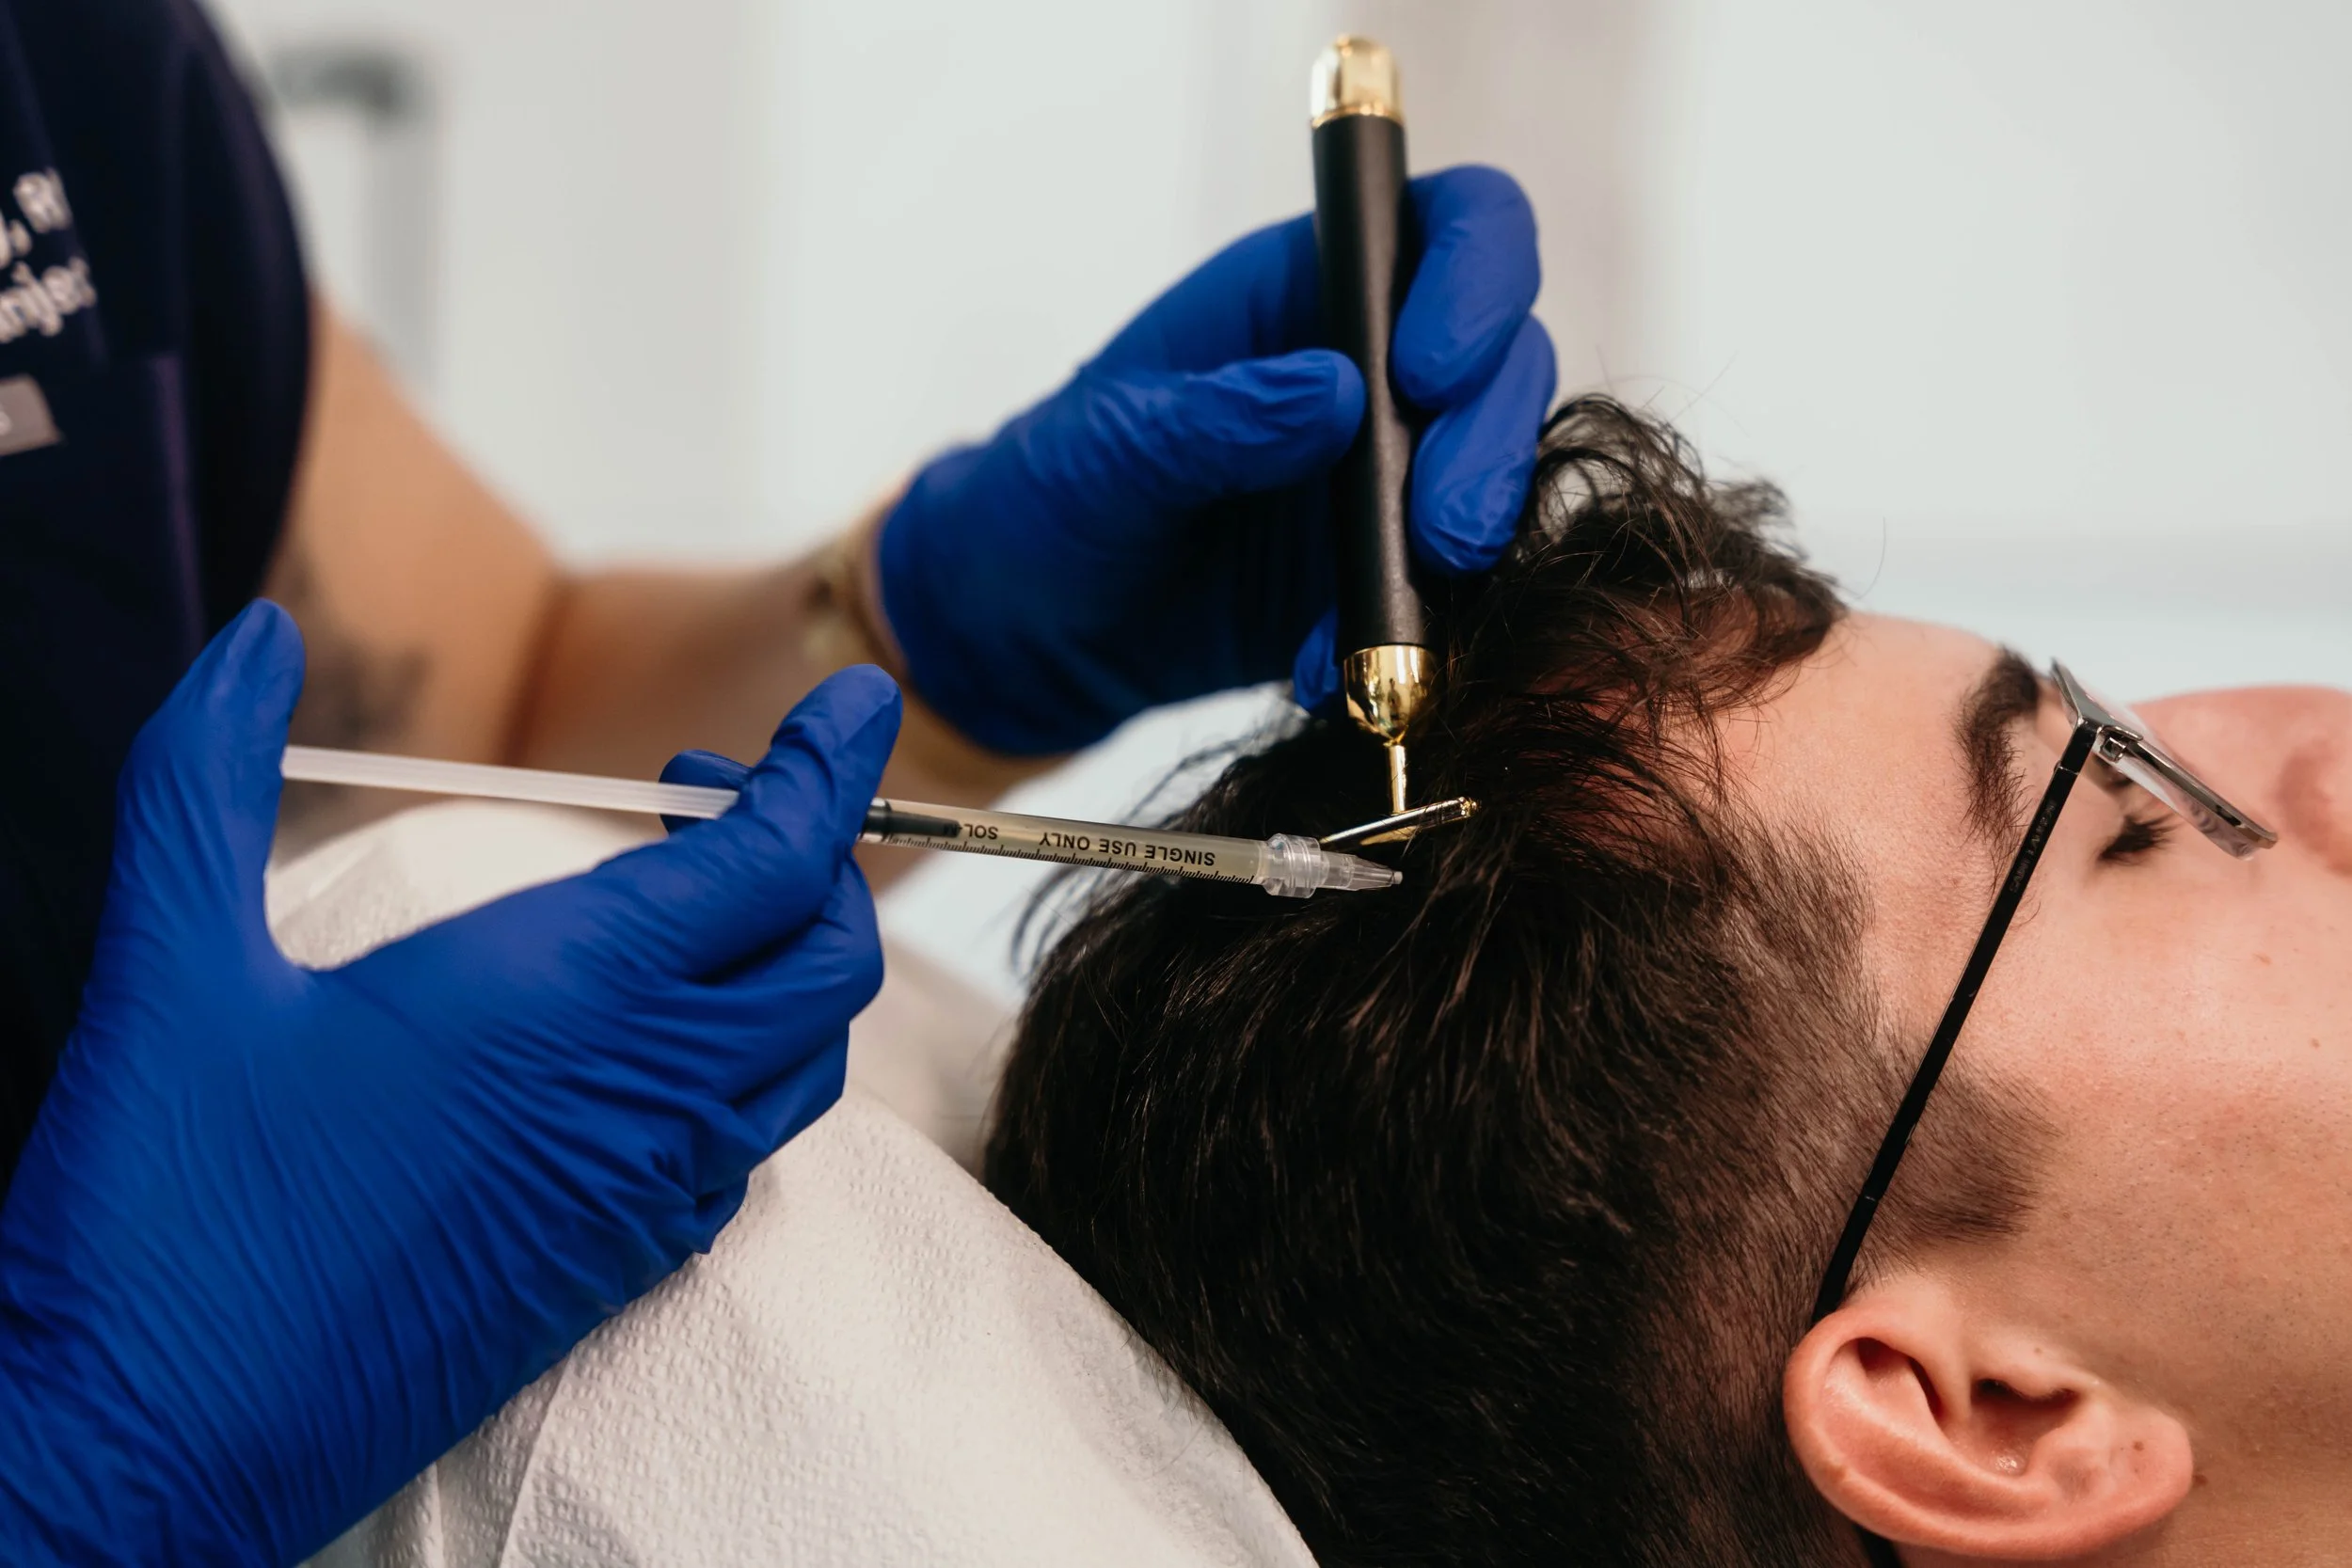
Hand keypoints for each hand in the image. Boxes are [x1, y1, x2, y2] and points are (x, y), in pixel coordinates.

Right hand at [0, 605, 896, 1565]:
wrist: (158, 1451)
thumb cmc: (162, 1217)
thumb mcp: (170, 968)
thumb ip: (206, 778)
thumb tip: (254, 637)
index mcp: (569, 996)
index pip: (773, 855)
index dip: (827, 765)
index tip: (853, 703)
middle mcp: (646, 1095)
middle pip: (826, 957)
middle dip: (814, 856)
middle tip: (703, 799)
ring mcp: (648, 1196)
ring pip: (804, 1060)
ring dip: (785, 964)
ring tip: (682, 906)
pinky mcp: (623, 1272)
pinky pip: (747, 1153)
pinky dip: (744, 1069)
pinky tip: (646, 1047)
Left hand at [877, 164, 1556, 754]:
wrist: (1029, 632)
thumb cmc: (1049, 497)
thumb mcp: (1101, 449)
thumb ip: (1209, 419)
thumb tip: (1330, 392)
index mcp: (1308, 285)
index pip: (1456, 226)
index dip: (1475, 278)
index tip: (1425, 373)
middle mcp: (1377, 367)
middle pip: (1508, 361)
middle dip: (1488, 448)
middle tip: (1442, 538)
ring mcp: (1395, 475)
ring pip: (1498, 482)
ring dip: (1465, 555)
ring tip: (1382, 630)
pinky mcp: (1392, 576)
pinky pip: (1450, 597)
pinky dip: (1411, 639)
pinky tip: (1332, 674)